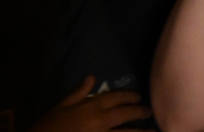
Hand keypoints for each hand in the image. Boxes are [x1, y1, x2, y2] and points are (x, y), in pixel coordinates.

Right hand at [29, 76, 150, 131]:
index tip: (139, 98)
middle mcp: (100, 120)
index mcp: (91, 107)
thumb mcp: (61, 106)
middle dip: (140, 112)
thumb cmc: (48, 125)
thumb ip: (79, 92)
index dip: (130, 96)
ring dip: (141, 131)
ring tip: (155, 130)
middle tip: (149, 112)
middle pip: (125, 114)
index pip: (116, 98)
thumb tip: (92, 77)